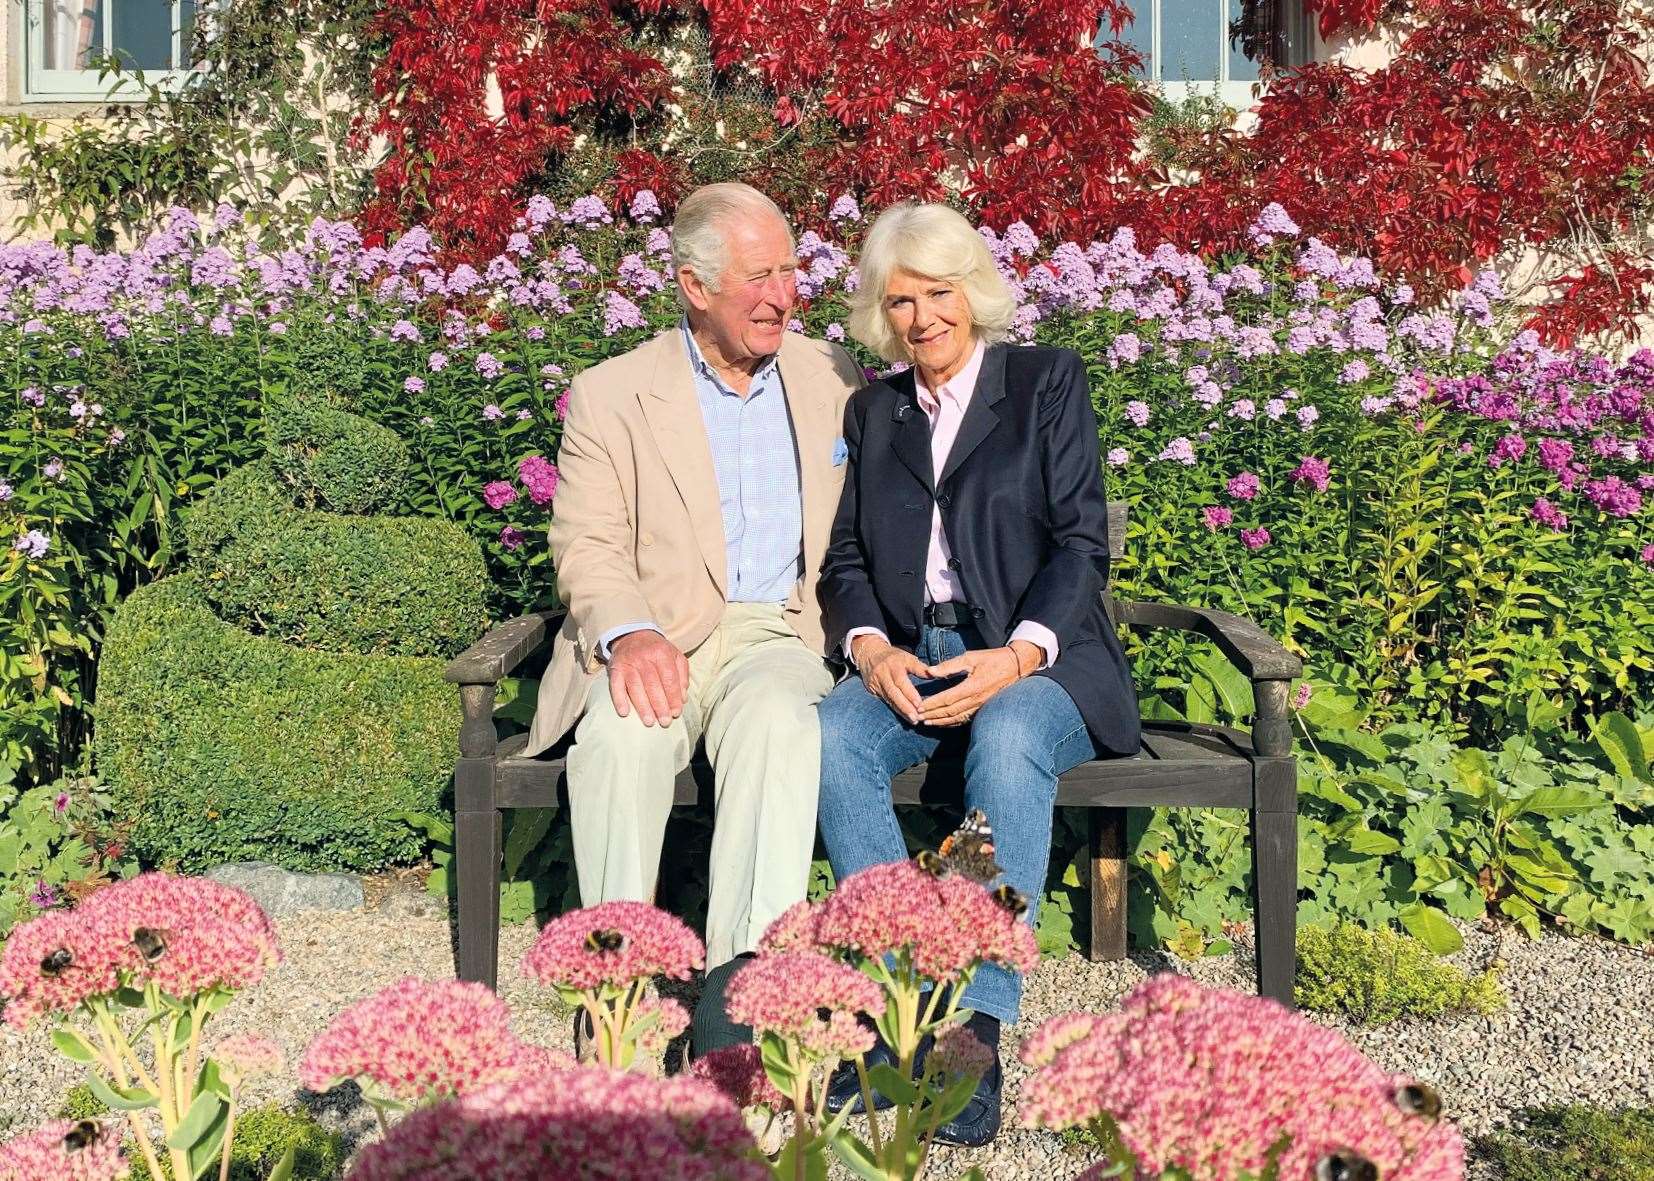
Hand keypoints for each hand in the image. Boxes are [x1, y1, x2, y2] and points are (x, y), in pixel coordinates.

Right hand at [607, 630, 689, 726]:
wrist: (632, 635)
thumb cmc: (657, 650)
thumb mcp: (675, 656)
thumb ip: (682, 675)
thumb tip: (682, 698)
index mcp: (661, 652)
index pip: (669, 678)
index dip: (673, 697)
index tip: (676, 712)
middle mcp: (644, 657)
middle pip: (652, 684)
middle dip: (660, 705)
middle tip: (665, 722)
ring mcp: (628, 663)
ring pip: (635, 687)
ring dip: (642, 706)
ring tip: (649, 722)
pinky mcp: (615, 668)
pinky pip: (615, 685)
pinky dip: (619, 699)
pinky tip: (624, 712)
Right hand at [852, 634, 929, 725]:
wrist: (869, 653)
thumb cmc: (894, 657)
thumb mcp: (906, 657)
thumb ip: (919, 667)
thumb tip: (935, 675)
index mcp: (894, 663)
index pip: (902, 679)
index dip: (910, 693)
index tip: (919, 704)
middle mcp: (884, 672)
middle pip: (894, 692)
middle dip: (905, 705)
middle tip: (916, 717)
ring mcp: (876, 682)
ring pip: (890, 699)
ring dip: (901, 710)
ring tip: (913, 720)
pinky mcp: (872, 689)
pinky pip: (885, 701)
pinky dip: (896, 709)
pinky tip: (905, 717)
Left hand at [917, 641, 1040, 726]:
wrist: (1016, 666)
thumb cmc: (992, 659)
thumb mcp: (970, 657)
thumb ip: (949, 665)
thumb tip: (930, 671)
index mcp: (972, 686)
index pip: (947, 699)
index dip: (932, 704)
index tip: (919, 706)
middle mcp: (976, 699)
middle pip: (950, 711)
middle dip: (933, 715)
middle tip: (918, 717)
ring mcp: (981, 705)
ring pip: (957, 718)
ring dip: (941, 721)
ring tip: (927, 722)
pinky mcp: (984, 707)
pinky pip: (966, 718)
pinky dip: (953, 722)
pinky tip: (944, 722)